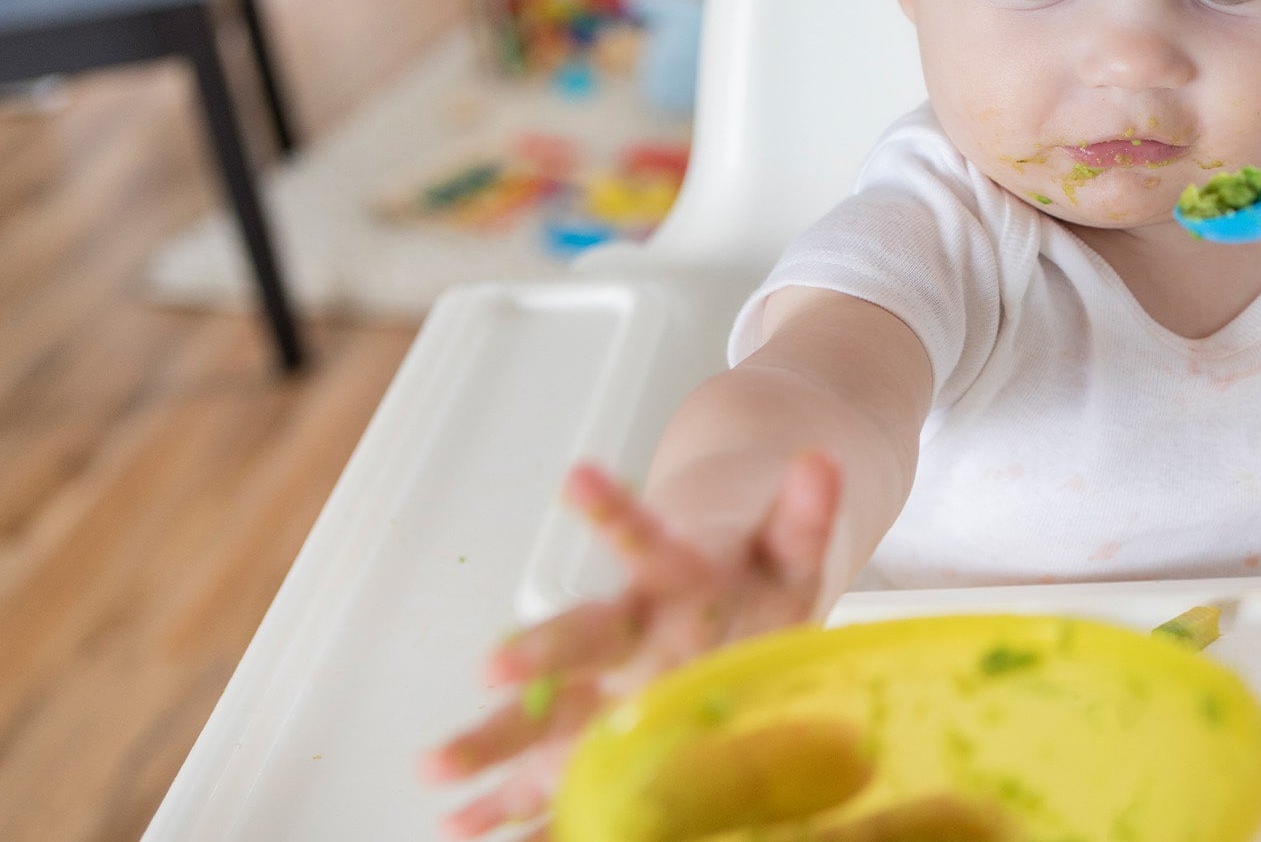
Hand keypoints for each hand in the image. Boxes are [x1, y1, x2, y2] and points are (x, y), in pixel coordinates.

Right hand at [420, 454, 840, 838]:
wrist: (722, 599)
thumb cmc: (755, 580)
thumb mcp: (790, 548)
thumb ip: (805, 514)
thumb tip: (819, 459)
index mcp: (674, 579)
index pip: (643, 539)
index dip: (613, 508)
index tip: (575, 476)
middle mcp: (628, 636)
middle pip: (582, 638)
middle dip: (541, 653)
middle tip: (492, 666)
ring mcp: (604, 690)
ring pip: (543, 712)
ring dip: (492, 737)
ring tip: (436, 768)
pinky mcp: (594, 738)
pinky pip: (548, 773)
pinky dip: (508, 804)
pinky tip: (461, 828)